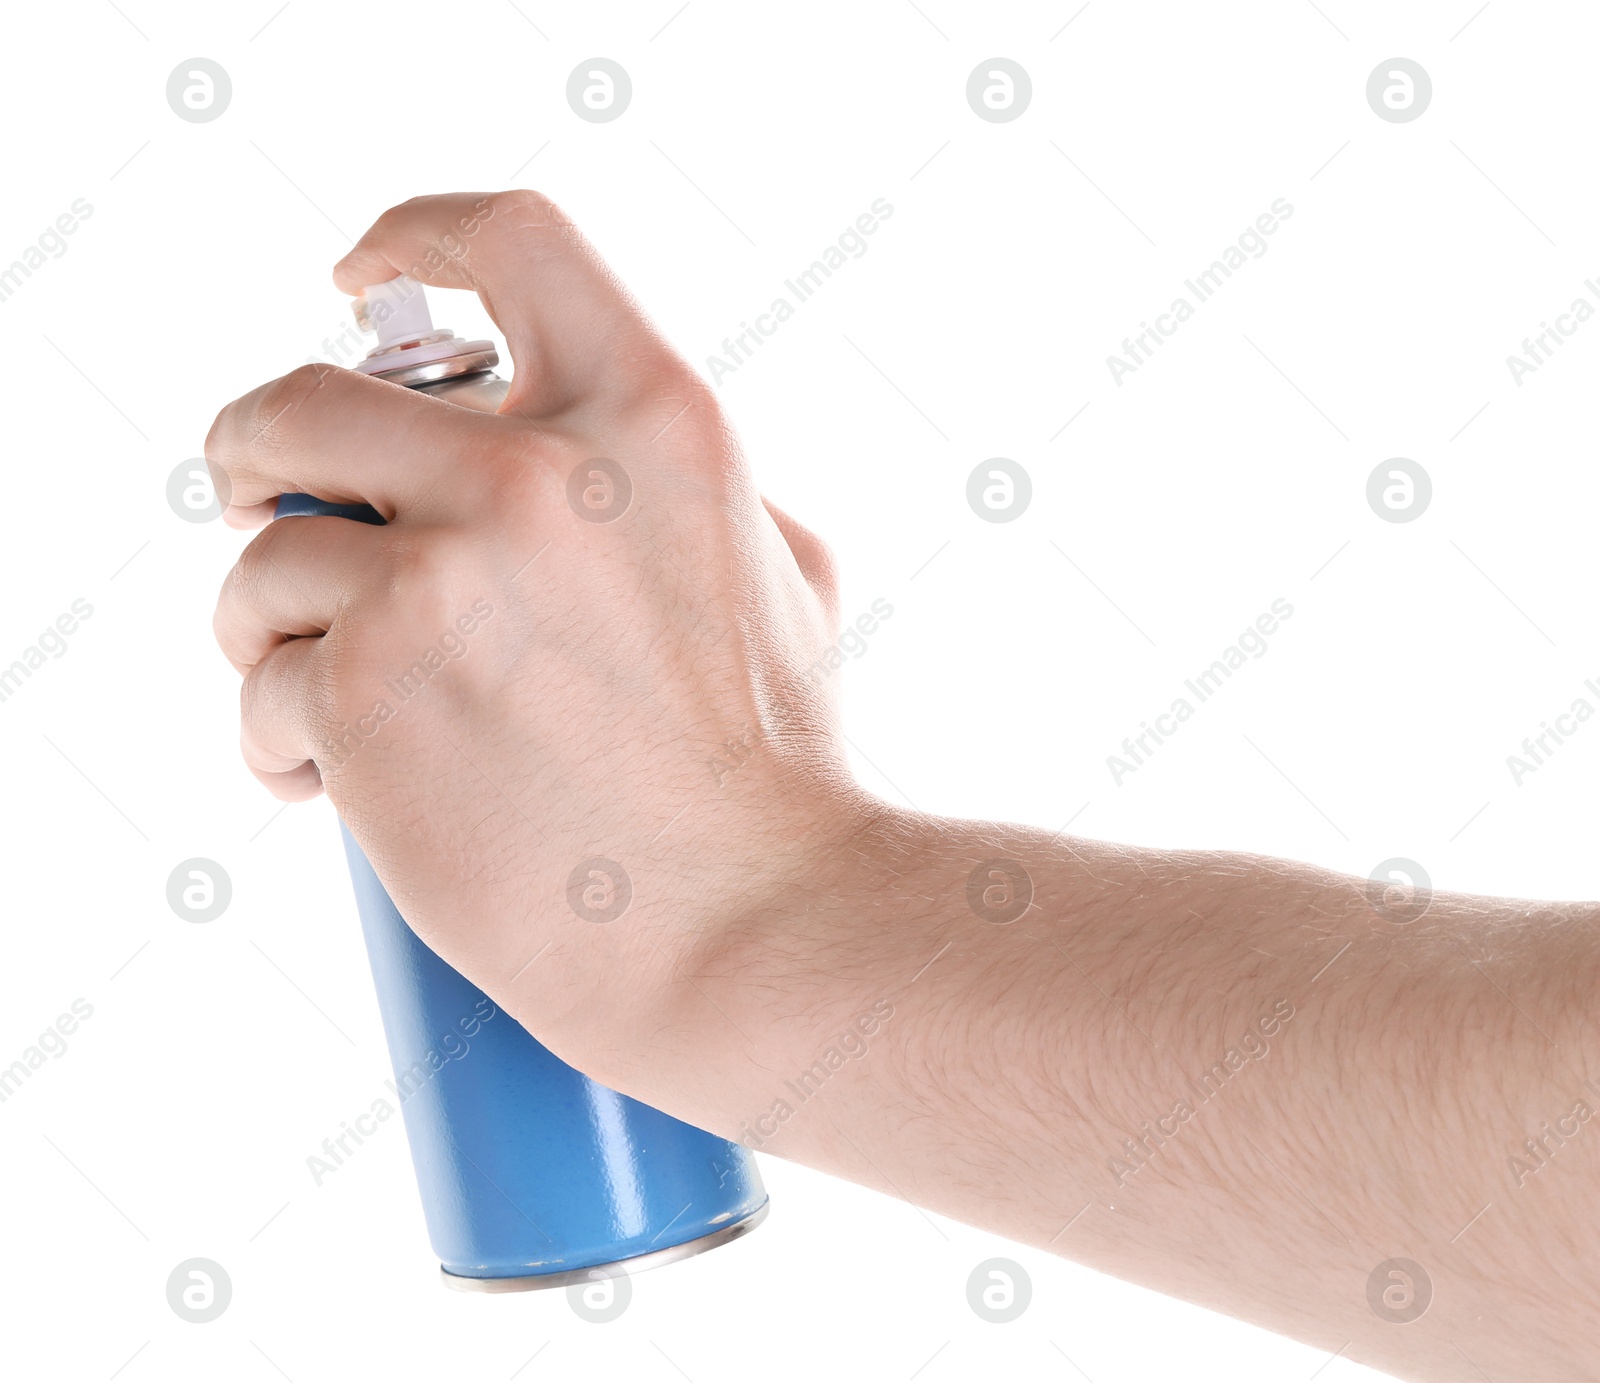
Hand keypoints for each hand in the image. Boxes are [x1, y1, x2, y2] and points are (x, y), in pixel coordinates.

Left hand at [206, 191, 868, 1072]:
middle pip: (306, 396)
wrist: (750, 925)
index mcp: (654, 421)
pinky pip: (262, 683)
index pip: (512, 239)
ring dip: (270, 623)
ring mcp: (441, 581)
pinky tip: (324, 781)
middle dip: (260, 450)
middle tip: (264, 498)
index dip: (418, 236)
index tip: (366, 277)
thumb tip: (589, 452)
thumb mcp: (782, 578)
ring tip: (324, 701)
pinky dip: (276, 733)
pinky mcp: (364, 693)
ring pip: (267, 558)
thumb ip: (686, 489)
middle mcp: (537, 476)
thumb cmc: (775, 774)